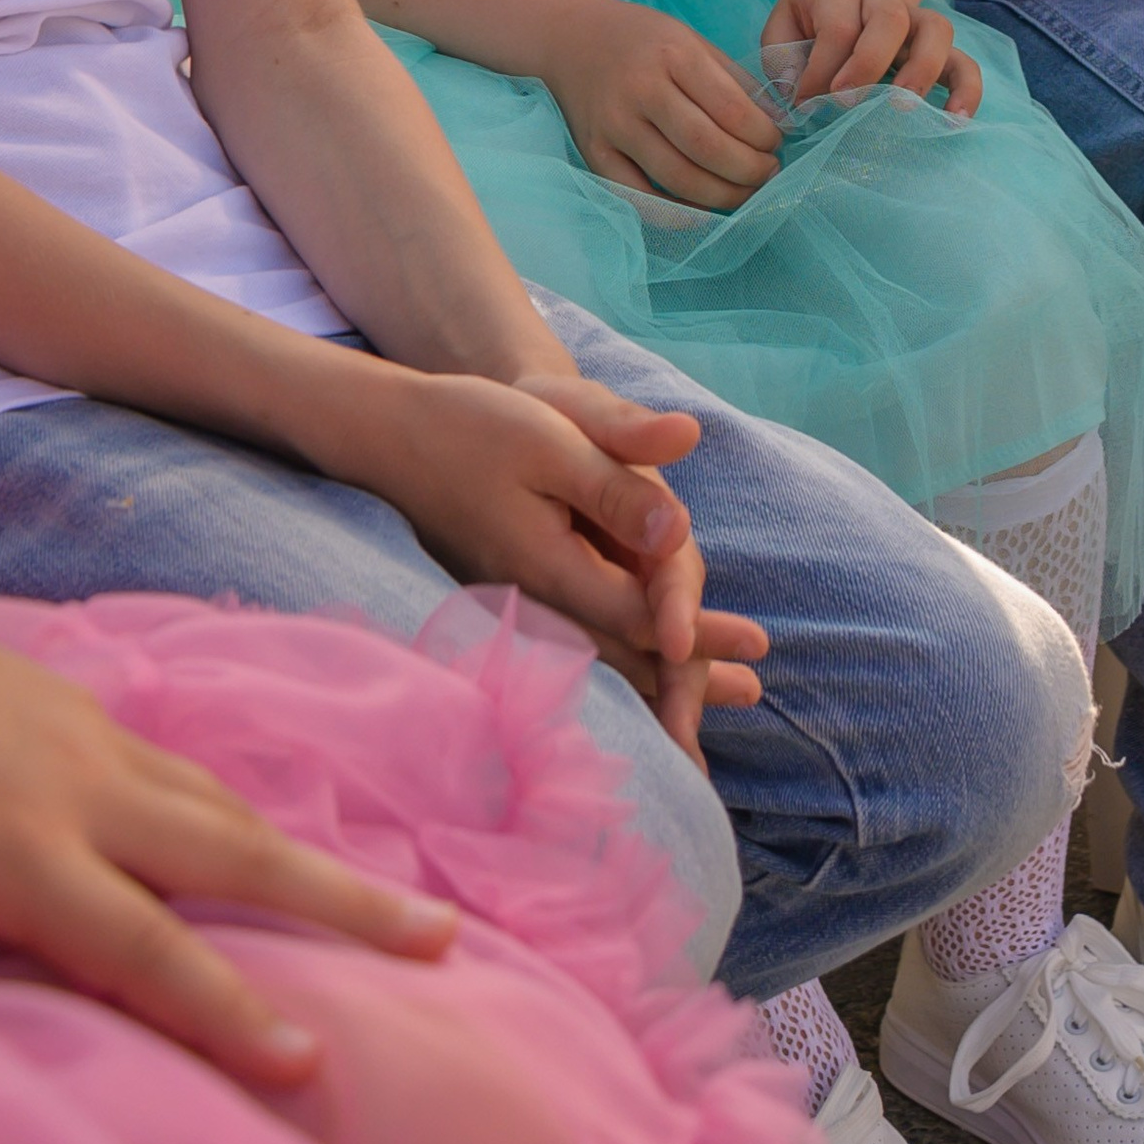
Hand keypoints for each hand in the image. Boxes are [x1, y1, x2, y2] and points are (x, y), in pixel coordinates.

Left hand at [0, 575, 453, 1087]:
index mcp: (20, 846)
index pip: (143, 949)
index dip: (228, 1011)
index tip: (311, 1061)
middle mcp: (82, 788)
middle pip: (236, 855)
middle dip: (344, 904)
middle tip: (445, 943)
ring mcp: (91, 740)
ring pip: (225, 806)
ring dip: (312, 859)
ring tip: (395, 904)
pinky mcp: (81, 712)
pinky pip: (190, 773)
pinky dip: (248, 814)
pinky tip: (263, 836)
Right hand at [330, 363, 761, 758]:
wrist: (390, 435)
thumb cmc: (474, 426)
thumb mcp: (552, 438)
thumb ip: (617, 486)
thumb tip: (678, 529)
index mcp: (551, 566)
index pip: (640, 615)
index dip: (699, 635)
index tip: (754, 649)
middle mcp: (534, 598)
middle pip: (623, 653)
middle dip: (687, 679)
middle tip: (751, 697)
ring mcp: (517, 601)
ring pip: (596, 654)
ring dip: (653, 679)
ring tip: (702, 717)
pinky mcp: (508, 593)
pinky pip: (571, 640)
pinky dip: (613, 658)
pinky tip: (633, 672)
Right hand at [540, 0, 784, 211]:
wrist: (570, 37)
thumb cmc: (642, 39)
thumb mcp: (690, 40)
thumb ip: (732, 80)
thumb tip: (776, 124)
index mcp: (673, 54)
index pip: (730, 108)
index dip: (763, 136)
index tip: (776, 143)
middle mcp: (641, 89)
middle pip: (706, 147)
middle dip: (748, 170)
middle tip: (769, 174)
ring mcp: (614, 125)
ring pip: (676, 177)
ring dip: (721, 195)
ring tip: (745, 192)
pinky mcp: (594, 153)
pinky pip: (638, 196)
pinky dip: (675, 212)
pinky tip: (702, 211)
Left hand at [768, 0, 983, 112]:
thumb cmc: (806, 26)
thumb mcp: (782, 33)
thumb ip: (784, 63)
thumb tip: (800, 99)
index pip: (837, 28)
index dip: (820, 71)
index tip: (804, 104)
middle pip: (889, 18)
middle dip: (869, 64)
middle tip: (847, 102)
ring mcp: (914, 18)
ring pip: (934, 29)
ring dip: (922, 71)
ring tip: (905, 108)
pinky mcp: (936, 47)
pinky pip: (963, 61)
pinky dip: (965, 89)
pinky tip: (955, 120)